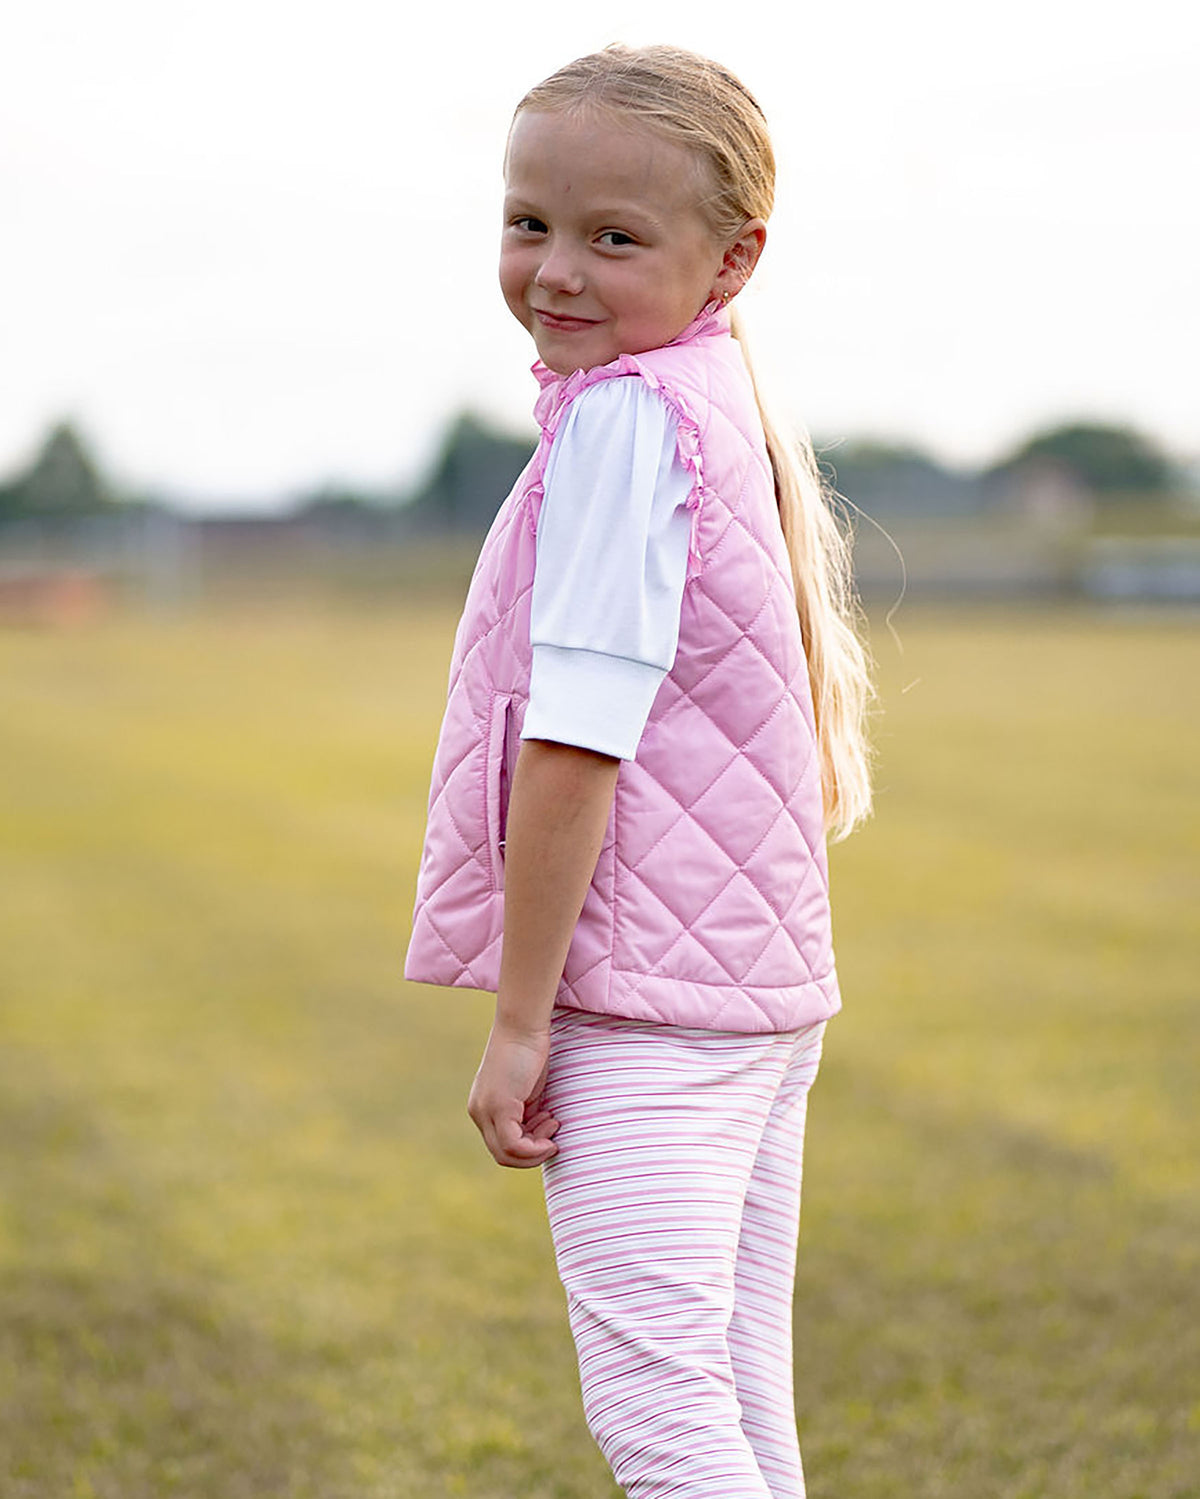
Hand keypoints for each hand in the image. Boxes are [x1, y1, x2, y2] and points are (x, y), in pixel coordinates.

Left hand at [467, 1020, 559, 1168]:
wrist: (523, 1026)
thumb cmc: (528, 1051)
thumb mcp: (525, 1091)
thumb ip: (525, 1114)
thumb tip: (538, 1136)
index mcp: (483, 1108)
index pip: (501, 1145)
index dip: (528, 1147)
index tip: (548, 1127)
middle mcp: (479, 1112)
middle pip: (502, 1155)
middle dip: (532, 1153)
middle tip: (553, 1133)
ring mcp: (486, 1111)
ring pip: (506, 1154)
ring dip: (536, 1150)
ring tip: (553, 1126)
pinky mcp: (498, 1107)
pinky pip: (514, 1145)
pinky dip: (535, 1147)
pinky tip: (551, 1130)